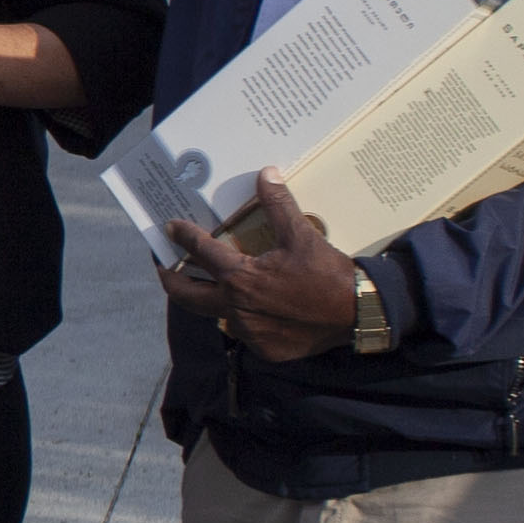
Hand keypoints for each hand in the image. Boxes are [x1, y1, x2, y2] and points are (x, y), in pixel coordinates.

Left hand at [159, 170, 362, 363]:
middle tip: (164, 267)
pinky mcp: (264, 349)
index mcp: (240, 279)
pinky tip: (247, 306)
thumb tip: (267, 173)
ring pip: (215, 315)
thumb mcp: (302, 235)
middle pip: (186, 296)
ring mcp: (248, 332)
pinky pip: (243, 333)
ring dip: (209, 300)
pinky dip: (241, 318)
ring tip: (205, 285)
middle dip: (170, 280)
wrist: (359, 313)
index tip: (171, 228)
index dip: (183, 237)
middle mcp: (236, 308)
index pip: (200, 252)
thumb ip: (279, 205)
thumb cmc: (328, 273)